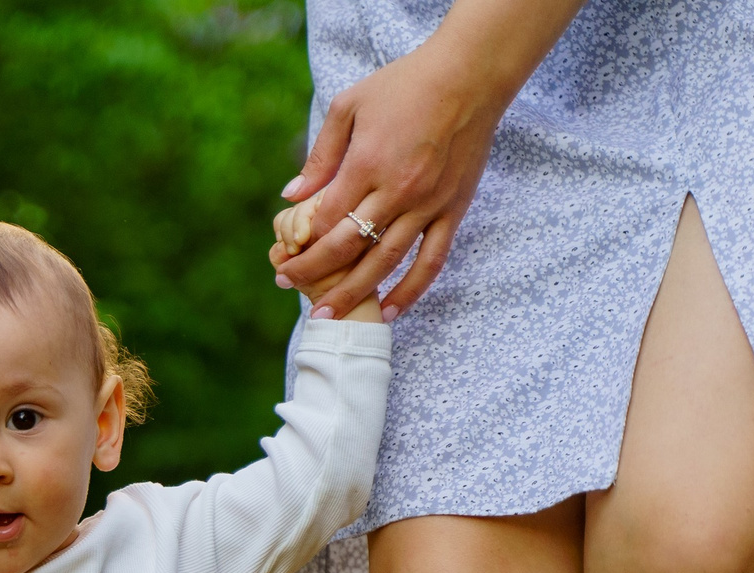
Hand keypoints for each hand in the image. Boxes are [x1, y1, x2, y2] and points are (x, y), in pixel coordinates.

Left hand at [274, 40, 512, 320]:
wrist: (469, 75)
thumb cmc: (404, 85)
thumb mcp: (350, 106)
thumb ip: (321, 155)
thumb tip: (291, 196)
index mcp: (367, 164)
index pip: (325, 219)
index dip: (301, 242)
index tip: (283, 255)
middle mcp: (397, 190)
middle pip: (347, 247)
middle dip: (312, 273)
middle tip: (286, 286)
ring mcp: (428, 204)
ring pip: (386, 263)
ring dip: (353, 294)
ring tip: (327, 317)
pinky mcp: (453, 210)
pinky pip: (431, 260)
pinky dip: (410, 291)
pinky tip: (388, 312)